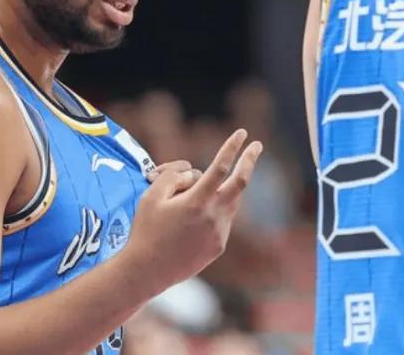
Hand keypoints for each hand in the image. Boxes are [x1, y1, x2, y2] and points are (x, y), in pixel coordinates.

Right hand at [122, 129, 261, 296]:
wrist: (148, 270)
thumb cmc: (146, 229)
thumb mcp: (151, 195)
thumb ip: (173, 176)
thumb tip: (191, 172)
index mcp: (197, 202)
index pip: (220, 167)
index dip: (231, 148)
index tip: (241, 133)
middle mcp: (214, 217)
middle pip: (240, 183)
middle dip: (249, 161)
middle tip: (257, 145)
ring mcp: (219, 234)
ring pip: (230, 201)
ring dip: (222, 188)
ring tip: (197, 189)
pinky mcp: (218, 247)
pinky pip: (221, 219)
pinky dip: (212, 209)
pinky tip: (190, 218)